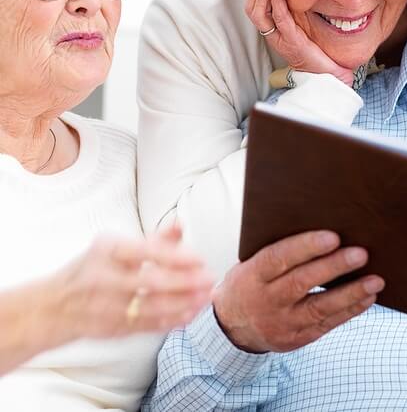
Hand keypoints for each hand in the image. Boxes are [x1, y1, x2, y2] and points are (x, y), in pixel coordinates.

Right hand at [49, 225, 213, 340]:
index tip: (200, 258)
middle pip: (151, 281)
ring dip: (184, 303)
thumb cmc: (92, 269)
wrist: (52, 306)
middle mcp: (104, 278)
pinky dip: (171, 321)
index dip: (175, 256)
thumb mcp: (116, 247)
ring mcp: (106, 306)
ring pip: (151, 307)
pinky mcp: (111, 328)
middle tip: (210, 278)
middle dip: (185, 281)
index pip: (145, 252)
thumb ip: (153, 239)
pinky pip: (146, 326)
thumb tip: (180, 223)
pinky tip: (190, 313)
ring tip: (206, 297)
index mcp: (106, 251)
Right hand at [212, 230, 383, 352]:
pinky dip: (350, 310)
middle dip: (333, 268)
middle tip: (361, 254)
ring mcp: (281, 323)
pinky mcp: (296, 339)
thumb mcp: (252, 263)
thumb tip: (325, 228)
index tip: (333, 236)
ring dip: (350, 294)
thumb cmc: (253, 281)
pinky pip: (326, 324)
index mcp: (253, 275)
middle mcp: (266, 300)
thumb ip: (281, 251)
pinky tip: (368, 297)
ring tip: (375, 280)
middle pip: (301, 283)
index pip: (279, 258)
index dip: (306, 247)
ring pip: (318, 308)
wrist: (233, 326)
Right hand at [245, 0, 353, 85]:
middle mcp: (272, 35)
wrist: (326, 74)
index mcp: (273, 32)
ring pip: (259, 12)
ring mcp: (280, 38)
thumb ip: (294, 14)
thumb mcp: (301, 29)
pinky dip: (276, 0)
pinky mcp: (292, 40)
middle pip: (251, 8)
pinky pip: (279, 17)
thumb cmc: (315, 53)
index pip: (254, 7)